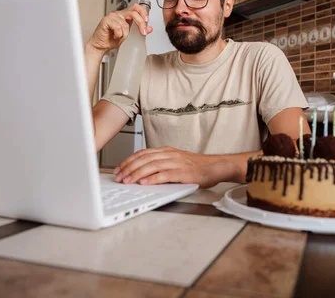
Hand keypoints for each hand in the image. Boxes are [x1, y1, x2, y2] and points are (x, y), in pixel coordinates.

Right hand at [87, 3, 152, 52]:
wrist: (101, 46)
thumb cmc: (112, 40)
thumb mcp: (130, 36)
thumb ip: (139, 30)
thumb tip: (150, 29)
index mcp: (125, 15)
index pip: (136, 7)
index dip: (143, 12)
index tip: (147, 20)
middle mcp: (119, 14)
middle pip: (133, 13)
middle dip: (141, 23)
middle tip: (143, 32)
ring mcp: (112, 16)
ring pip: (126, 24)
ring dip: (125, 35)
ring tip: (120, 38)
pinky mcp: (106, 20)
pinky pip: (118, 27)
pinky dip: (118, 35)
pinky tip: (114, 36)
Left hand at [112, 146, 234, 187]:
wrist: (215, 167)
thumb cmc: (196, 166)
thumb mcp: (175, 161)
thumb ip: (160, 164)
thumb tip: (141, 173)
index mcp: (166, 151)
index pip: (142, 153)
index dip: (128, 161)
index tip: (119, 169)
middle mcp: (170, 155)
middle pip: (144, 159)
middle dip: (129, 168)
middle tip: (119, 177)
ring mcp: (176, 163)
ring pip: (152, 166)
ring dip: (137, 174)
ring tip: (127, 181)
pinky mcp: (183, 173)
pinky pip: (165, 175)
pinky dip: (153, 179)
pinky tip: (144, 183)